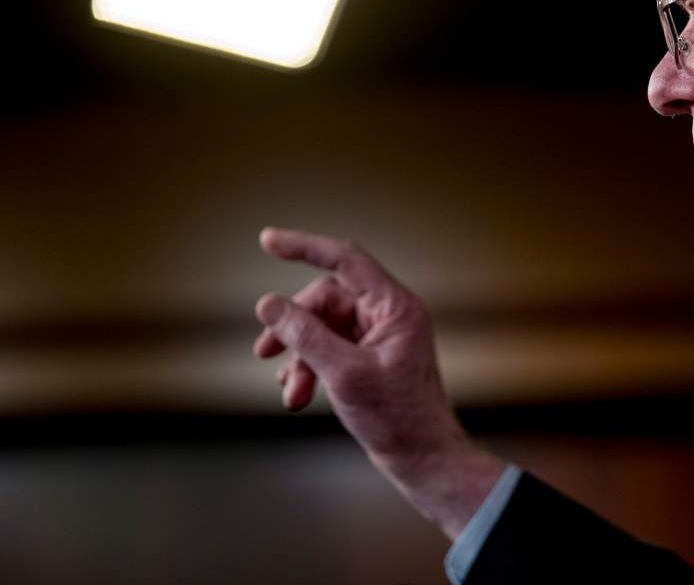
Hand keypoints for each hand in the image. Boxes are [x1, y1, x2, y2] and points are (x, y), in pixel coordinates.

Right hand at [253, 227, 504, 537]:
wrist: (423, 459)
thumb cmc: (397, 417)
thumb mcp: (343, 373)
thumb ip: (304, 335)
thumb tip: (268, 305)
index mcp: (395, 307)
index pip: (346, 260)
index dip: (305, 247)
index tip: (267, 240)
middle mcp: (389, 315)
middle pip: (327, 300)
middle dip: (293, 327)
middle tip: (264, 352)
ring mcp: (380, 337)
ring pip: (324, 328)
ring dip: (299, 356)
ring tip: (289, 391)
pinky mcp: (371, 359)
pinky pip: (330, 349)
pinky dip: (310, 367)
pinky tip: (296, 393)